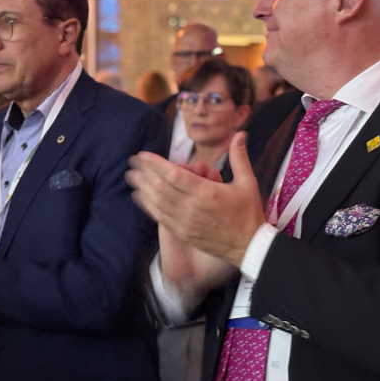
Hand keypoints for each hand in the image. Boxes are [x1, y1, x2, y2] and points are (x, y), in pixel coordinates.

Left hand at [126, 132, 265, 266]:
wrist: (248, 246)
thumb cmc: (248, 213)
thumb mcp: (247, 183)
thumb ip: (239, 157)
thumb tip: (240, 134)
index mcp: (206, 192)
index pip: (173, 174)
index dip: (155, 163)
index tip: (142, 155)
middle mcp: (191, 207)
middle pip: (160, 186)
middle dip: (144, 172)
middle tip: (132, 162)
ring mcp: (184, 221)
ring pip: (157, 202)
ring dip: (142, 187)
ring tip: (130, 176)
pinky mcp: (181, 232)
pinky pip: (160, 216)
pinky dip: (147, 205)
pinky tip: (138, 196)